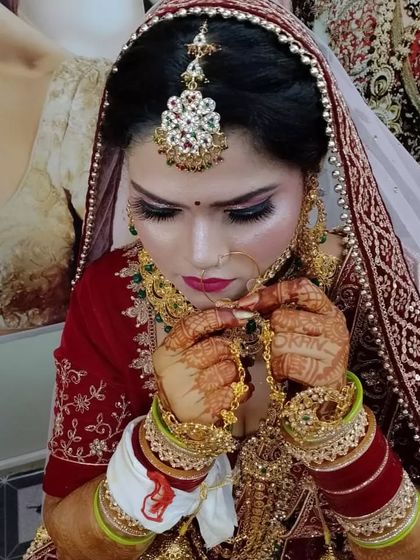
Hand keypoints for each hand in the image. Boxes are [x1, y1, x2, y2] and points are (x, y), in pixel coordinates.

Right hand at [153, 308, 252, 424]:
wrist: (177, 420)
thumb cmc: (185, 379)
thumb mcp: (182, 355)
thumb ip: (202, 334)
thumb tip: (237, 312)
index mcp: (166, 352)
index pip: (191, 326)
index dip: (217, 317)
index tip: (240, 316)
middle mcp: (173, 372)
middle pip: (216, 346)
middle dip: (229, 350)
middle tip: (230, 356)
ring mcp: (189, 393)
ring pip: (231, 368)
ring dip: (237, 370)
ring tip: (229, 375)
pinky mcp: (205, 412)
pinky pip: (238, 390)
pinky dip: (242, 387)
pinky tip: (233, 389)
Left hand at [238, 278, 348, 389]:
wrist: (323, 402)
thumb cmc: (304, 362)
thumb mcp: (300, 332)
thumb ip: (283, 313)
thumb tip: (246, 302)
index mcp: (328, 311)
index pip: (301, 288)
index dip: (272, 293)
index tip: (249, 303)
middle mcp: (335, 327)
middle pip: (281, 318)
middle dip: (272, 335)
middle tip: (281, 349)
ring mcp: (333, 349)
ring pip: (280, 341)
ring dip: (273, 356)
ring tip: (285, 363)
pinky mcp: (326, 373)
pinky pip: (285, 363)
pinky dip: (278, 371)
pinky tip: (285, 375)